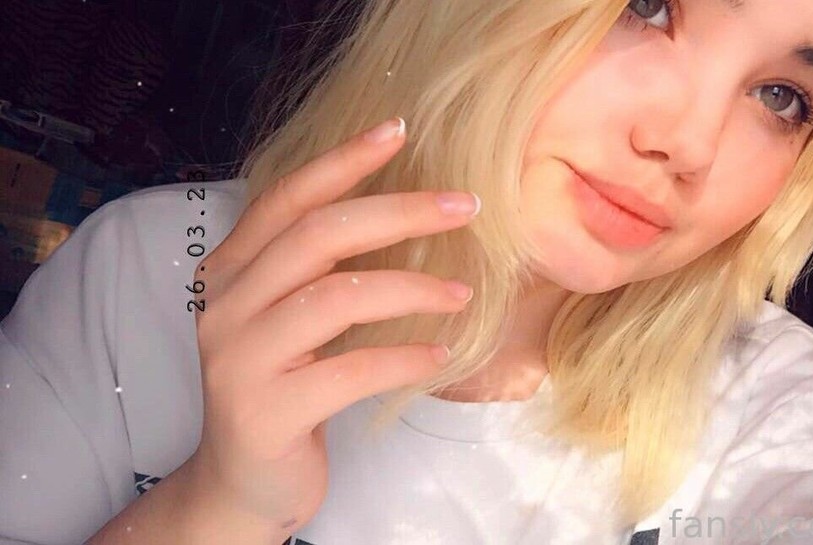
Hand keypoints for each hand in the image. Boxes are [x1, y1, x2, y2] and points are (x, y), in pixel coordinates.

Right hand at [183, 117, 478, 531]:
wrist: (244, 482)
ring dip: (412, 286)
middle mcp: (227, 307)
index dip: (342, 161)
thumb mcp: (291, 318)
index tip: (398, 130)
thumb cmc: (284, 387)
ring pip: (336, 298)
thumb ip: (320, 268)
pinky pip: (349, 371)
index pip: (286, 199)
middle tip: (467, 205)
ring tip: (464, 291)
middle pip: (318, 235)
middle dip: (399, 211)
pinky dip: (404, 357)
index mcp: (231, 272)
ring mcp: (239, 360)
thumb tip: (403, 209)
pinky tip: (440, 353)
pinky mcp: (267, 412)